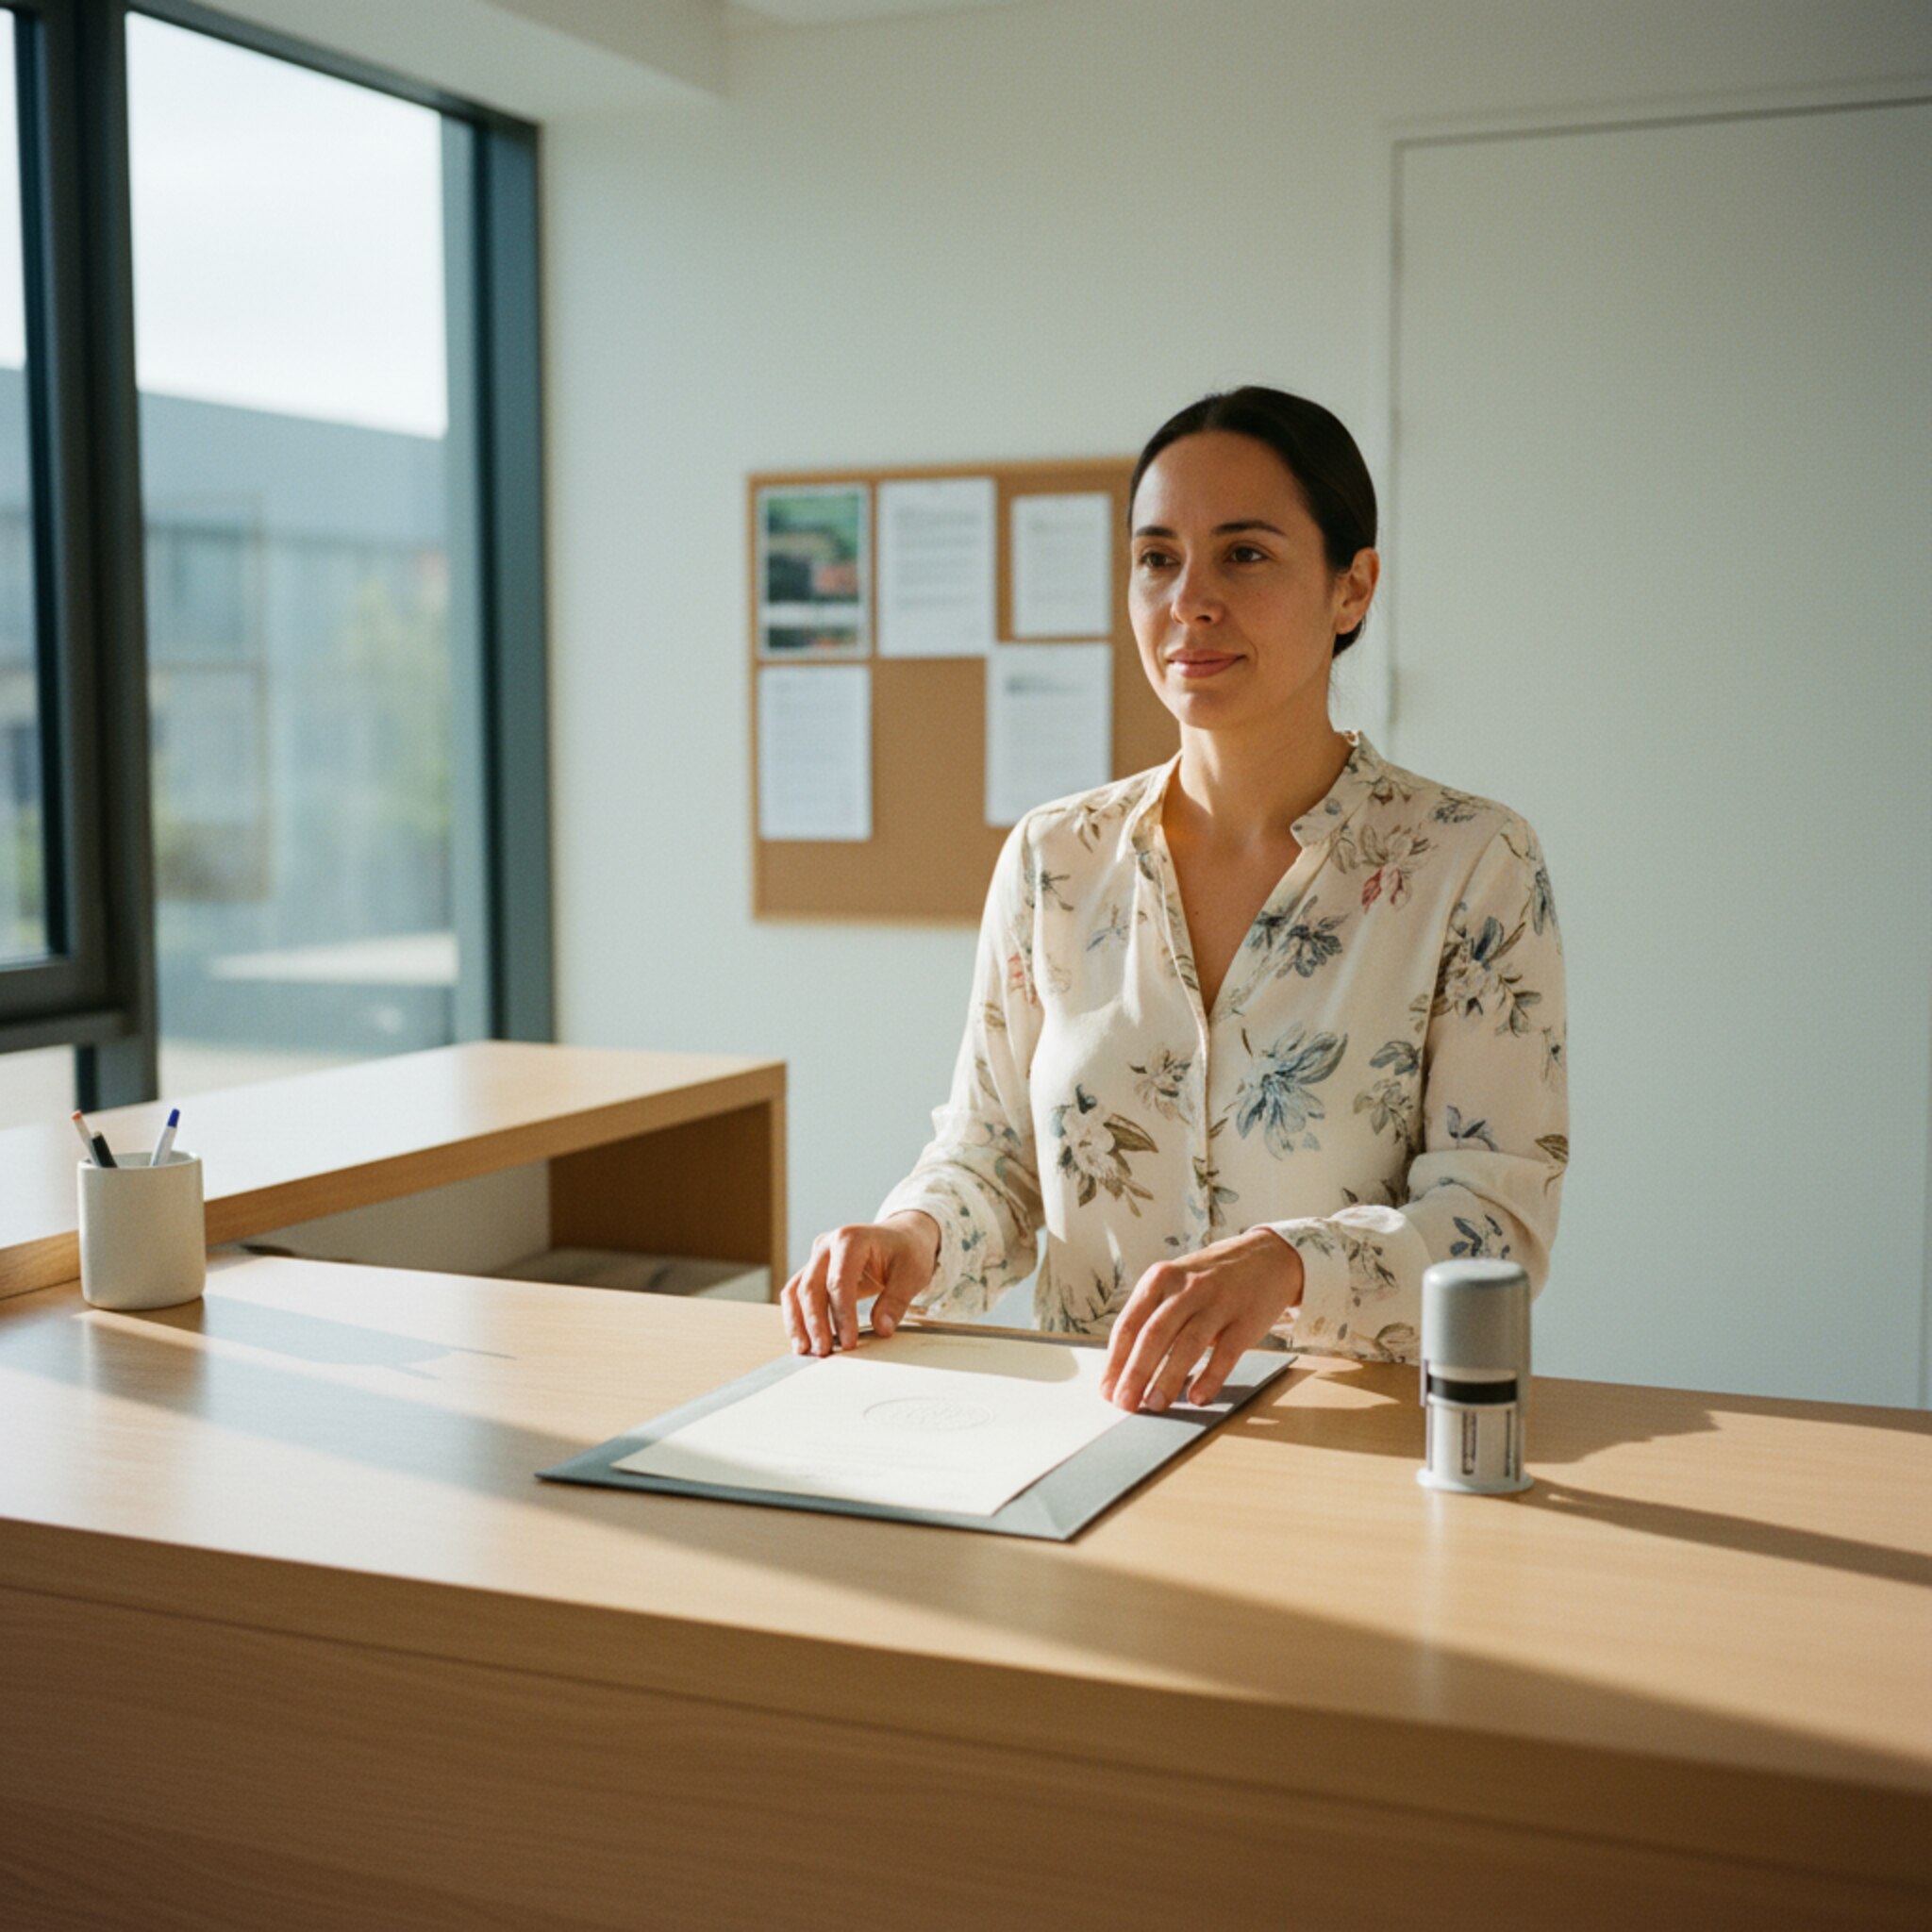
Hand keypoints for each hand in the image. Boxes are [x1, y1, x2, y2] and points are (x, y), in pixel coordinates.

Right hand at [780, 1212, 939, 1356]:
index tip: (849, 1343)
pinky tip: (803, 1340)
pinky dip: (796, 1317)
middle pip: (810, 1286)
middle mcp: (827, 1245)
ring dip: (797, 1322)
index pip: (838, 1282)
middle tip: (824, 1352)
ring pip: (795, 1290)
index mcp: (851, 1239)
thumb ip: (897, 1300)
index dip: (842, 1315)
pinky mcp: (814, 1270)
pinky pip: (796, 1294)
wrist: (902, 1236)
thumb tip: (882, 1329)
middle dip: (815, 1322)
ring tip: (804, 1350)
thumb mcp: (912, 1273)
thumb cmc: (908, 1251)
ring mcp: (817, 1257)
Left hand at [1100, 1229, 1303, 1410]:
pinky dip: (1210, 1377)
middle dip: (1135, 1373)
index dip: (1115, 1360)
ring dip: (1168, 1378)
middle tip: (1125, 1404)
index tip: (1106, 1390)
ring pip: (1187, 1344)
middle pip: (1154, 1335)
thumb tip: (1125, 1370)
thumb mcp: (1175, 1285)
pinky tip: (1198, 1397)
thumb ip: (1153, 1317)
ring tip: (1155, 1405)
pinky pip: (1225, 1353)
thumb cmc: (1210, 1280)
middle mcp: (1187, 1288)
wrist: (1266, 1258)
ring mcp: (1217, 1303)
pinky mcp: (1245, 1320)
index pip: (1129, 1323)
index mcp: (1160, 1278)